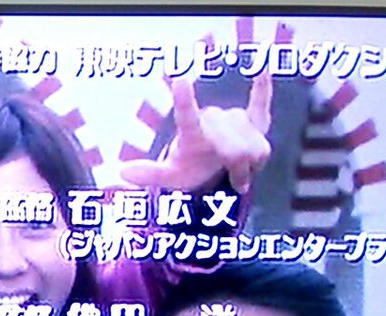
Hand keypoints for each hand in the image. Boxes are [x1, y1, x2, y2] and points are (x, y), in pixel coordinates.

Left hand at [121, 72, 271, 193]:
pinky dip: (263, 88)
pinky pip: (261, 102)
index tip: (180, 80)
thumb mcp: (171, 177)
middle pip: (237, 149)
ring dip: (252, 165)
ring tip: (239, 169)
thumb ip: (150, 174)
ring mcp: (233, 119)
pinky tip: (263, 66)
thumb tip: (122, 172)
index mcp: (190, 132)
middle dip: (239, 169)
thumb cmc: (188, 170)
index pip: (186, 117)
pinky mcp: (254, 118)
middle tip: (234, 180)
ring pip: (257, 147)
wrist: (209, 166)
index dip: (184, 100)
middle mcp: (212, 120)